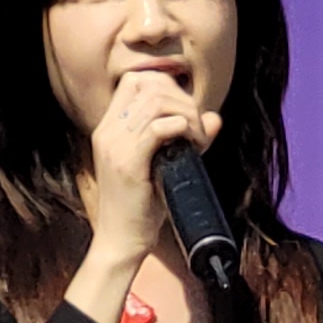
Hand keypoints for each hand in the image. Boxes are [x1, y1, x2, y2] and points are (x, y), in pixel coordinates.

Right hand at [83, 69, 220, 268]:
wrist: (121, 242)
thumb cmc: (141, 208)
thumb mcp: (161, 166)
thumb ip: (183, 139)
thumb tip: (214, 118)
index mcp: (109, 127)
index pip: (136, 80)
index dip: (168, 88)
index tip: (187, 114)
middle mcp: (108, 131)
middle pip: (150, 85)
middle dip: (184, 101)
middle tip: (198, 130)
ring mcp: (115, 145)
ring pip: (156, 102)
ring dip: (187, 115)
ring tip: (197, 140)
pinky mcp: (127, 162)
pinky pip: (158, 128)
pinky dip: (182, 130)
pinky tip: (192, 147)